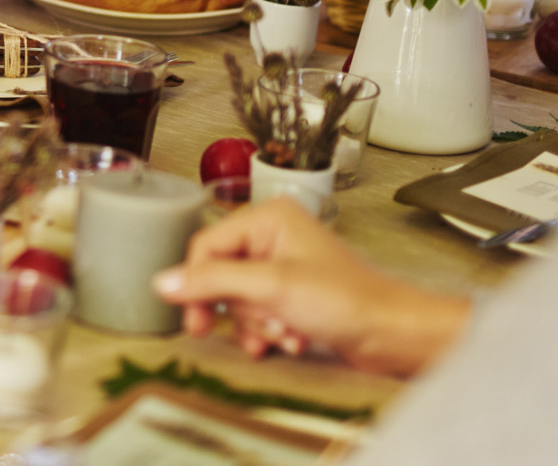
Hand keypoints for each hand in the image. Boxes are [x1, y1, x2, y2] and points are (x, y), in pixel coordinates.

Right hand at [153, 199, 468, 378]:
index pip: (206, 245)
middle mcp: (273, 236)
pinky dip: (269, 332)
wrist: (393, 334)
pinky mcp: (293, 293)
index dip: (196, 284)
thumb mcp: (272, 288)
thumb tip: (164, 281)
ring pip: (240, 299)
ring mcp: (283, 265)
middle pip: (222, 275)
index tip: (194, 319)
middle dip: (240, 311)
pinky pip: (259, 313)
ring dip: (258, 325)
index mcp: (268, 217)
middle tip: (248, 332)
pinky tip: (289, 341)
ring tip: (285, 333)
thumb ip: (215, 282)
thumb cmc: (349, 301)